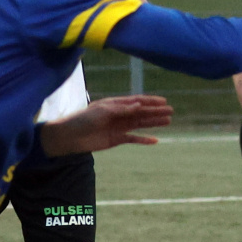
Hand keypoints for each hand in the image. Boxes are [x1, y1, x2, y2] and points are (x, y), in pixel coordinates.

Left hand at [40, 94, 174, 155]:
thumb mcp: (102, 112)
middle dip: (156, 111)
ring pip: (140, 124)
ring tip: (168, 121)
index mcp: (115, 104)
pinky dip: (143, 140)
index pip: (136, 101)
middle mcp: (119, 114)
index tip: (164, 101)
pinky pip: (133, 138)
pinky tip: (155, 140)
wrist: (70, 136)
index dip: (150, 101)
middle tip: (171, 111)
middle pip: (141, 112)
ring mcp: (119, 127)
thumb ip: (121, 109)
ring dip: (154, 123)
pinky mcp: (116, 139)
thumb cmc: (83, 119)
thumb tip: (139, 105)